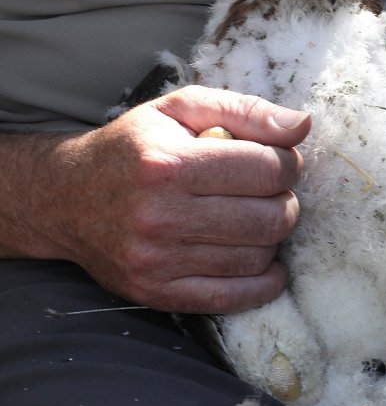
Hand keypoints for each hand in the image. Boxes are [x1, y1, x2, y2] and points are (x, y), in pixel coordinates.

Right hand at [49, 86, 310, 312]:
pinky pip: (233, 298)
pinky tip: (266, 263)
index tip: (277, 160)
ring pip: (258, 257)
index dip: (287, 162)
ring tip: (252, 217)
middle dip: (284, 200)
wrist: (65, 197)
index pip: (268, 170)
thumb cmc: (134, 146)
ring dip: (270, 237)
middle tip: (268, 191)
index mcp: (169, 163)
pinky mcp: (155, 293)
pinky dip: (263, 283)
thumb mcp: (181, 108)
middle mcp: (159, 215)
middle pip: (271, 218)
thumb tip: (301, 127)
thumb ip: (245, 110)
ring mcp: (156, 260)